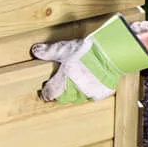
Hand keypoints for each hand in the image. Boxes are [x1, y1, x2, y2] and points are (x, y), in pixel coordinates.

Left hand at [30, 15, 147, 103]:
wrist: (112, 53)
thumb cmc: (89, 50)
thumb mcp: (65, 48)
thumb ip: (49, 51)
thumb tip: (35, 51)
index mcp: (64, 78)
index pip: (50, 92)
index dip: (46, 93)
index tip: (45, 93)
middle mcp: (74, 89)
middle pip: (63, 98)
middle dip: (61, 93)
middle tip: (61, 86)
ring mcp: (88, 92)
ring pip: (77, 98)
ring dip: (74, 93)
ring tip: (76, 84)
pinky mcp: (101, 93)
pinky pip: (91, 97)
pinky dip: (89, 92)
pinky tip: (89, 84)